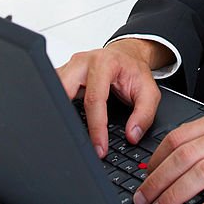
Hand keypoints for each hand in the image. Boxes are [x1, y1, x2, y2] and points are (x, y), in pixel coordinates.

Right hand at [56, 39, 170, 157]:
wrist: (126, 55)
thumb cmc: (134, 72)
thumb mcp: (149, 92)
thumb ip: (144, 114)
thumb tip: (132, 135)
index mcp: (104, 64)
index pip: (94, 99)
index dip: (96, 127)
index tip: (99, 148)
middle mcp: (83, 62)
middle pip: (64, 89)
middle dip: (65, 115)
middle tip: (74, 141)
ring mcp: (70, 66)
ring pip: (55, 88)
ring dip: (58, 109)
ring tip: (67, 132)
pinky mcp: (64, 73)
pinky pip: (55, 89)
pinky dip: (57, 104)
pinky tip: (63, 120)